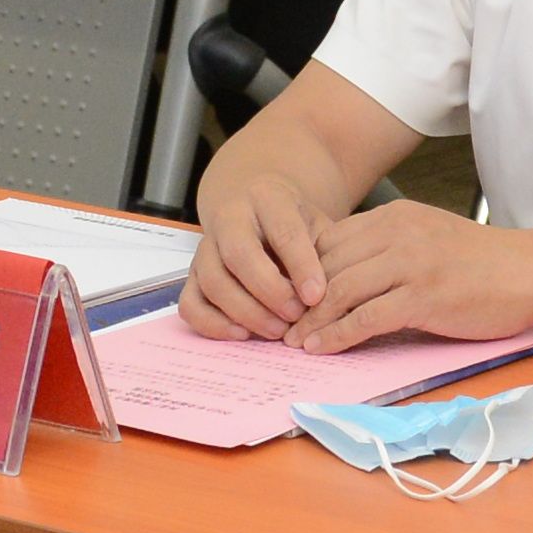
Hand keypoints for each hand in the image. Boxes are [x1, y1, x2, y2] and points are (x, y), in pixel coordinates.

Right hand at [182, 153, 351, 343]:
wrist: (253, 203)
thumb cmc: (294, 222)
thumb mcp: (316, 223)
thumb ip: (327, 252)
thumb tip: (343, 294)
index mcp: (268, 198)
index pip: (283, 231)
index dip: (301, 265)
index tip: (317, 296)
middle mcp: (229, 218)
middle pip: (239, 255)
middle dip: (270, 292)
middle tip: (296, 317)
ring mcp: (205, 247)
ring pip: (213, 281)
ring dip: (245, 312)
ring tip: (278, 330)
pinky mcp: (192, 274)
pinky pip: (189, 303)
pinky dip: (212, 324)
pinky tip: (243, 334)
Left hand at [291, 202, 532, 349]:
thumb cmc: (484, 263)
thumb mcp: (429, 240)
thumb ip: (390, 251)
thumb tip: (346, 280)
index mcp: (394, 218)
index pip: (329, 241)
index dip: (300, 273)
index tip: (284, 299)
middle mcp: (397, 233)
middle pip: (327, 265)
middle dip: (297, 299)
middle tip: (276, 326)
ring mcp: (411, 263)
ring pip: (340, 291)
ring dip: (311, 321)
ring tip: (292, 343)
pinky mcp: (424, 295)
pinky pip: (367, 316)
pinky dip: (338, 335)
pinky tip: (322, 349)